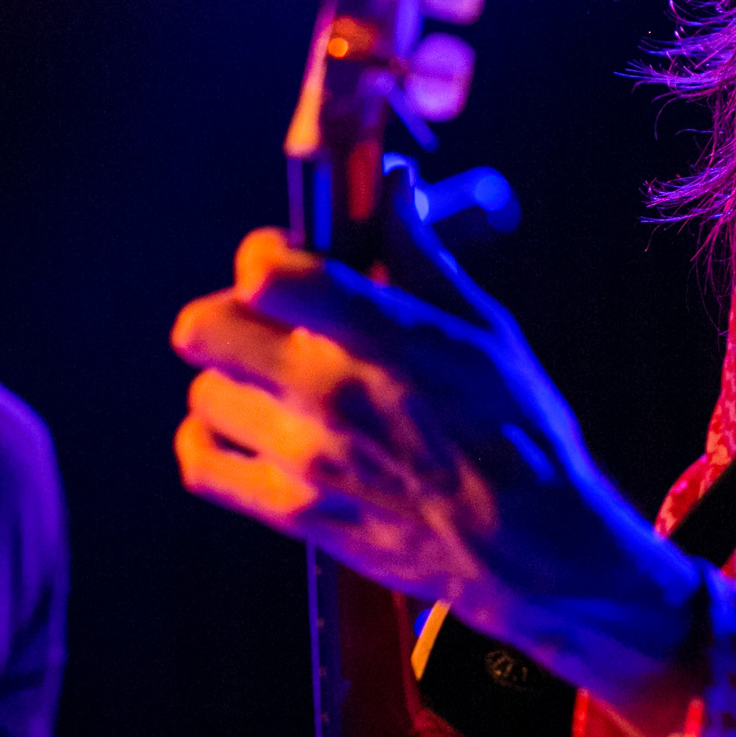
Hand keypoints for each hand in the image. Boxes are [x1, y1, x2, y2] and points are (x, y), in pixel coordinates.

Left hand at [172, 166, 706, 736]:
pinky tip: (248, 431)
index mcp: (380, 336)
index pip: (263, 271)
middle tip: (271, 323)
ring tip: (277, 386)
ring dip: (232, 380)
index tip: (287, 264)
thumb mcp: (483, 328)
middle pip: (203, 327)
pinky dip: (210, 443)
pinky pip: (202, 466)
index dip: (265, 255)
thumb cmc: (518, 431)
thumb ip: (420, 255)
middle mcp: (329, 393)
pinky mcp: (294, 512)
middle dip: (232, 312)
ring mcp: (304, 458)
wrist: (533, 549)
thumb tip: (393, 187)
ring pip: (204, 392)